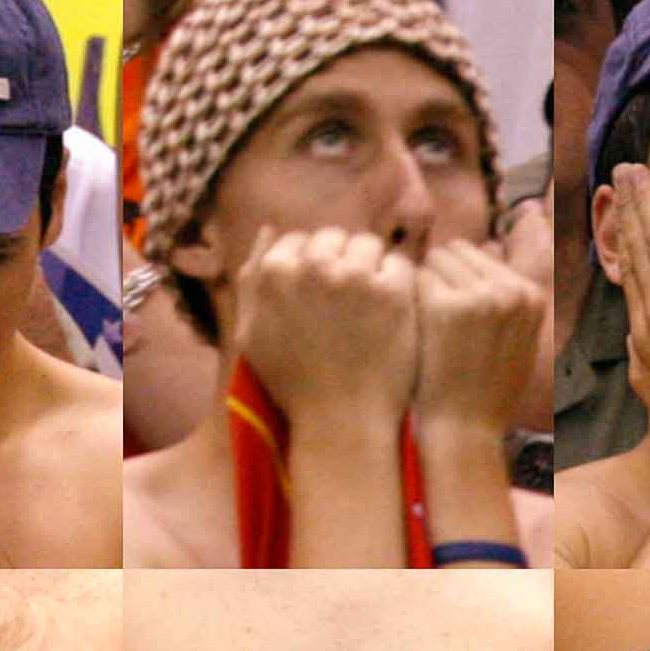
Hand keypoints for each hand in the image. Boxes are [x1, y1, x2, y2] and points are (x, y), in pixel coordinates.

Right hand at [232, 225, 417, 432]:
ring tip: (370, 311)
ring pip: (369, 246)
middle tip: (347, 307)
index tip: (321, 300)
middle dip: (342, 263)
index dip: (313, 269)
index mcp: (274, 273)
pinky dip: (398, 287)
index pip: (300, 241)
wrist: (340, 421)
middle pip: (335, 238)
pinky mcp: (393, 291)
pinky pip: (399, 265)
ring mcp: (355, 277)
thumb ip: (252, 279)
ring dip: (373, 270)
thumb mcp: (250, 333)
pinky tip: (389, 319)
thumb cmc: (292, 383)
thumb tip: (268, 229)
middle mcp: (312, 266)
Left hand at [412, 227, 543, 438]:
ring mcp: (479, 295)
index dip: (457, 279)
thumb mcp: (516, 342)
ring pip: (435, 260)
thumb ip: (506, 302)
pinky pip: (415, 278)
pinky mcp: (446, 306)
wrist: (464, 430)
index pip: (481, 256)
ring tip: (419, 321)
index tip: (446, 307)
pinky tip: (407, 325)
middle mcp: (510, 289)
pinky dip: (407, 296)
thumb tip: (486, 254)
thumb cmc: (483, 392)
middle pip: (457, 251)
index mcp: (530, 295)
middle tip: (428, 313)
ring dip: (422, 284)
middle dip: (439, 275)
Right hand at [611, 163, 649, 434]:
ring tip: (636, 169)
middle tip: (620, 174)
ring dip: (645, 199)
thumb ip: (646, 362)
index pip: (631, 274)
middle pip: (636, 248)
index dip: (623, 239)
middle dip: (626, 208)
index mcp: (644, 332)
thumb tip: (636, 346)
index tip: (618, 215)